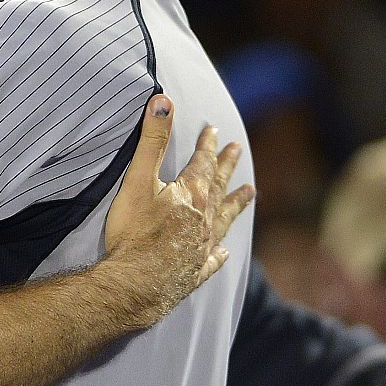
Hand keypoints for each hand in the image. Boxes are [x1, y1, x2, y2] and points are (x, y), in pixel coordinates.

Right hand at [102, 94, 252, 328]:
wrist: (136, 283)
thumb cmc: (134, 232)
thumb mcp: (138, 180)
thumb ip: (152, 141)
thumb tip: (164, 101)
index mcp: (192, 195)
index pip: (203, 163)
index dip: (208, 145)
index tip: (214, 130)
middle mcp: (204, 219)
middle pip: (219, 187)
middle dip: (226, 166)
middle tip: (238, 150)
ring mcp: (202, 247)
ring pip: (225, 220)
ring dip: (236, 203)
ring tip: (250, 192)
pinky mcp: (195, 271)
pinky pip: (213, 258)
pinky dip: (219, 252)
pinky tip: (223, 251)